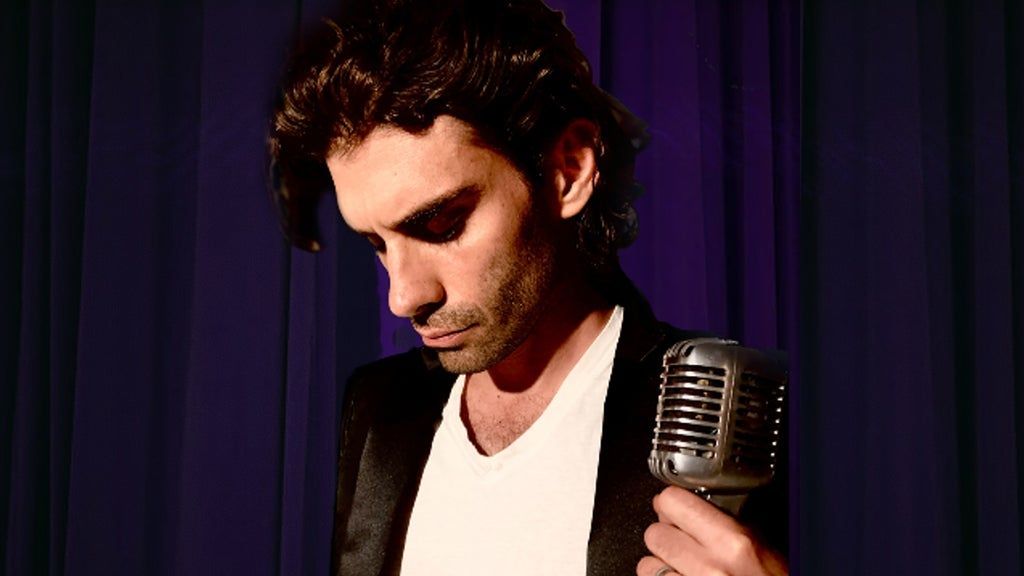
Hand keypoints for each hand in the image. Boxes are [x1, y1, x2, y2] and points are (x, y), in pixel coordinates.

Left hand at [636, 486, 786, 575]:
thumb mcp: (762, 548)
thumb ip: (730, 526)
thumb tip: (697, 505)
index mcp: (735, 544)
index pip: (674, 502)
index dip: (670, 503)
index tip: (673, 508)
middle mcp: (711, 568)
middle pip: (655, 533)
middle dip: (665, 535)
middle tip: (679, 540)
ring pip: (647, 565)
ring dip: (660, 564)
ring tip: (680, 567)